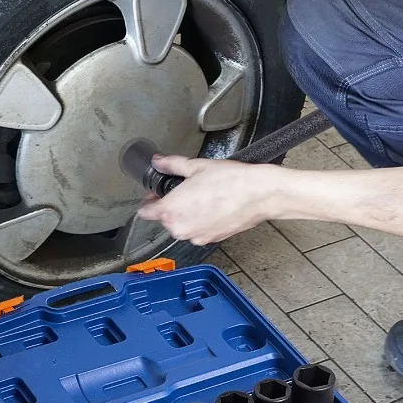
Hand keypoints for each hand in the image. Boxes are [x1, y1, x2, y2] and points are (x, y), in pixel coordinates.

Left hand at [137, 155, 282, 244]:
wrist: (258, 194)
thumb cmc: (230, 181)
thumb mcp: (196, 166)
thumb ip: (172, 164)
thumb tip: (159, 161)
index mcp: (171, 211)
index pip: (145, 213)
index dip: (149, 201)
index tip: (155, 195)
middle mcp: (181, 228)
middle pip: (165, 220)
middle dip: (171, 207)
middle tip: (184, 191)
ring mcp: (196, 237)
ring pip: (182, 227)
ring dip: (186, 215)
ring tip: (202, 198)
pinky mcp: (211, 240)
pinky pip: (198, 231)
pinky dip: (201, 222)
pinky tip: (213, 207)